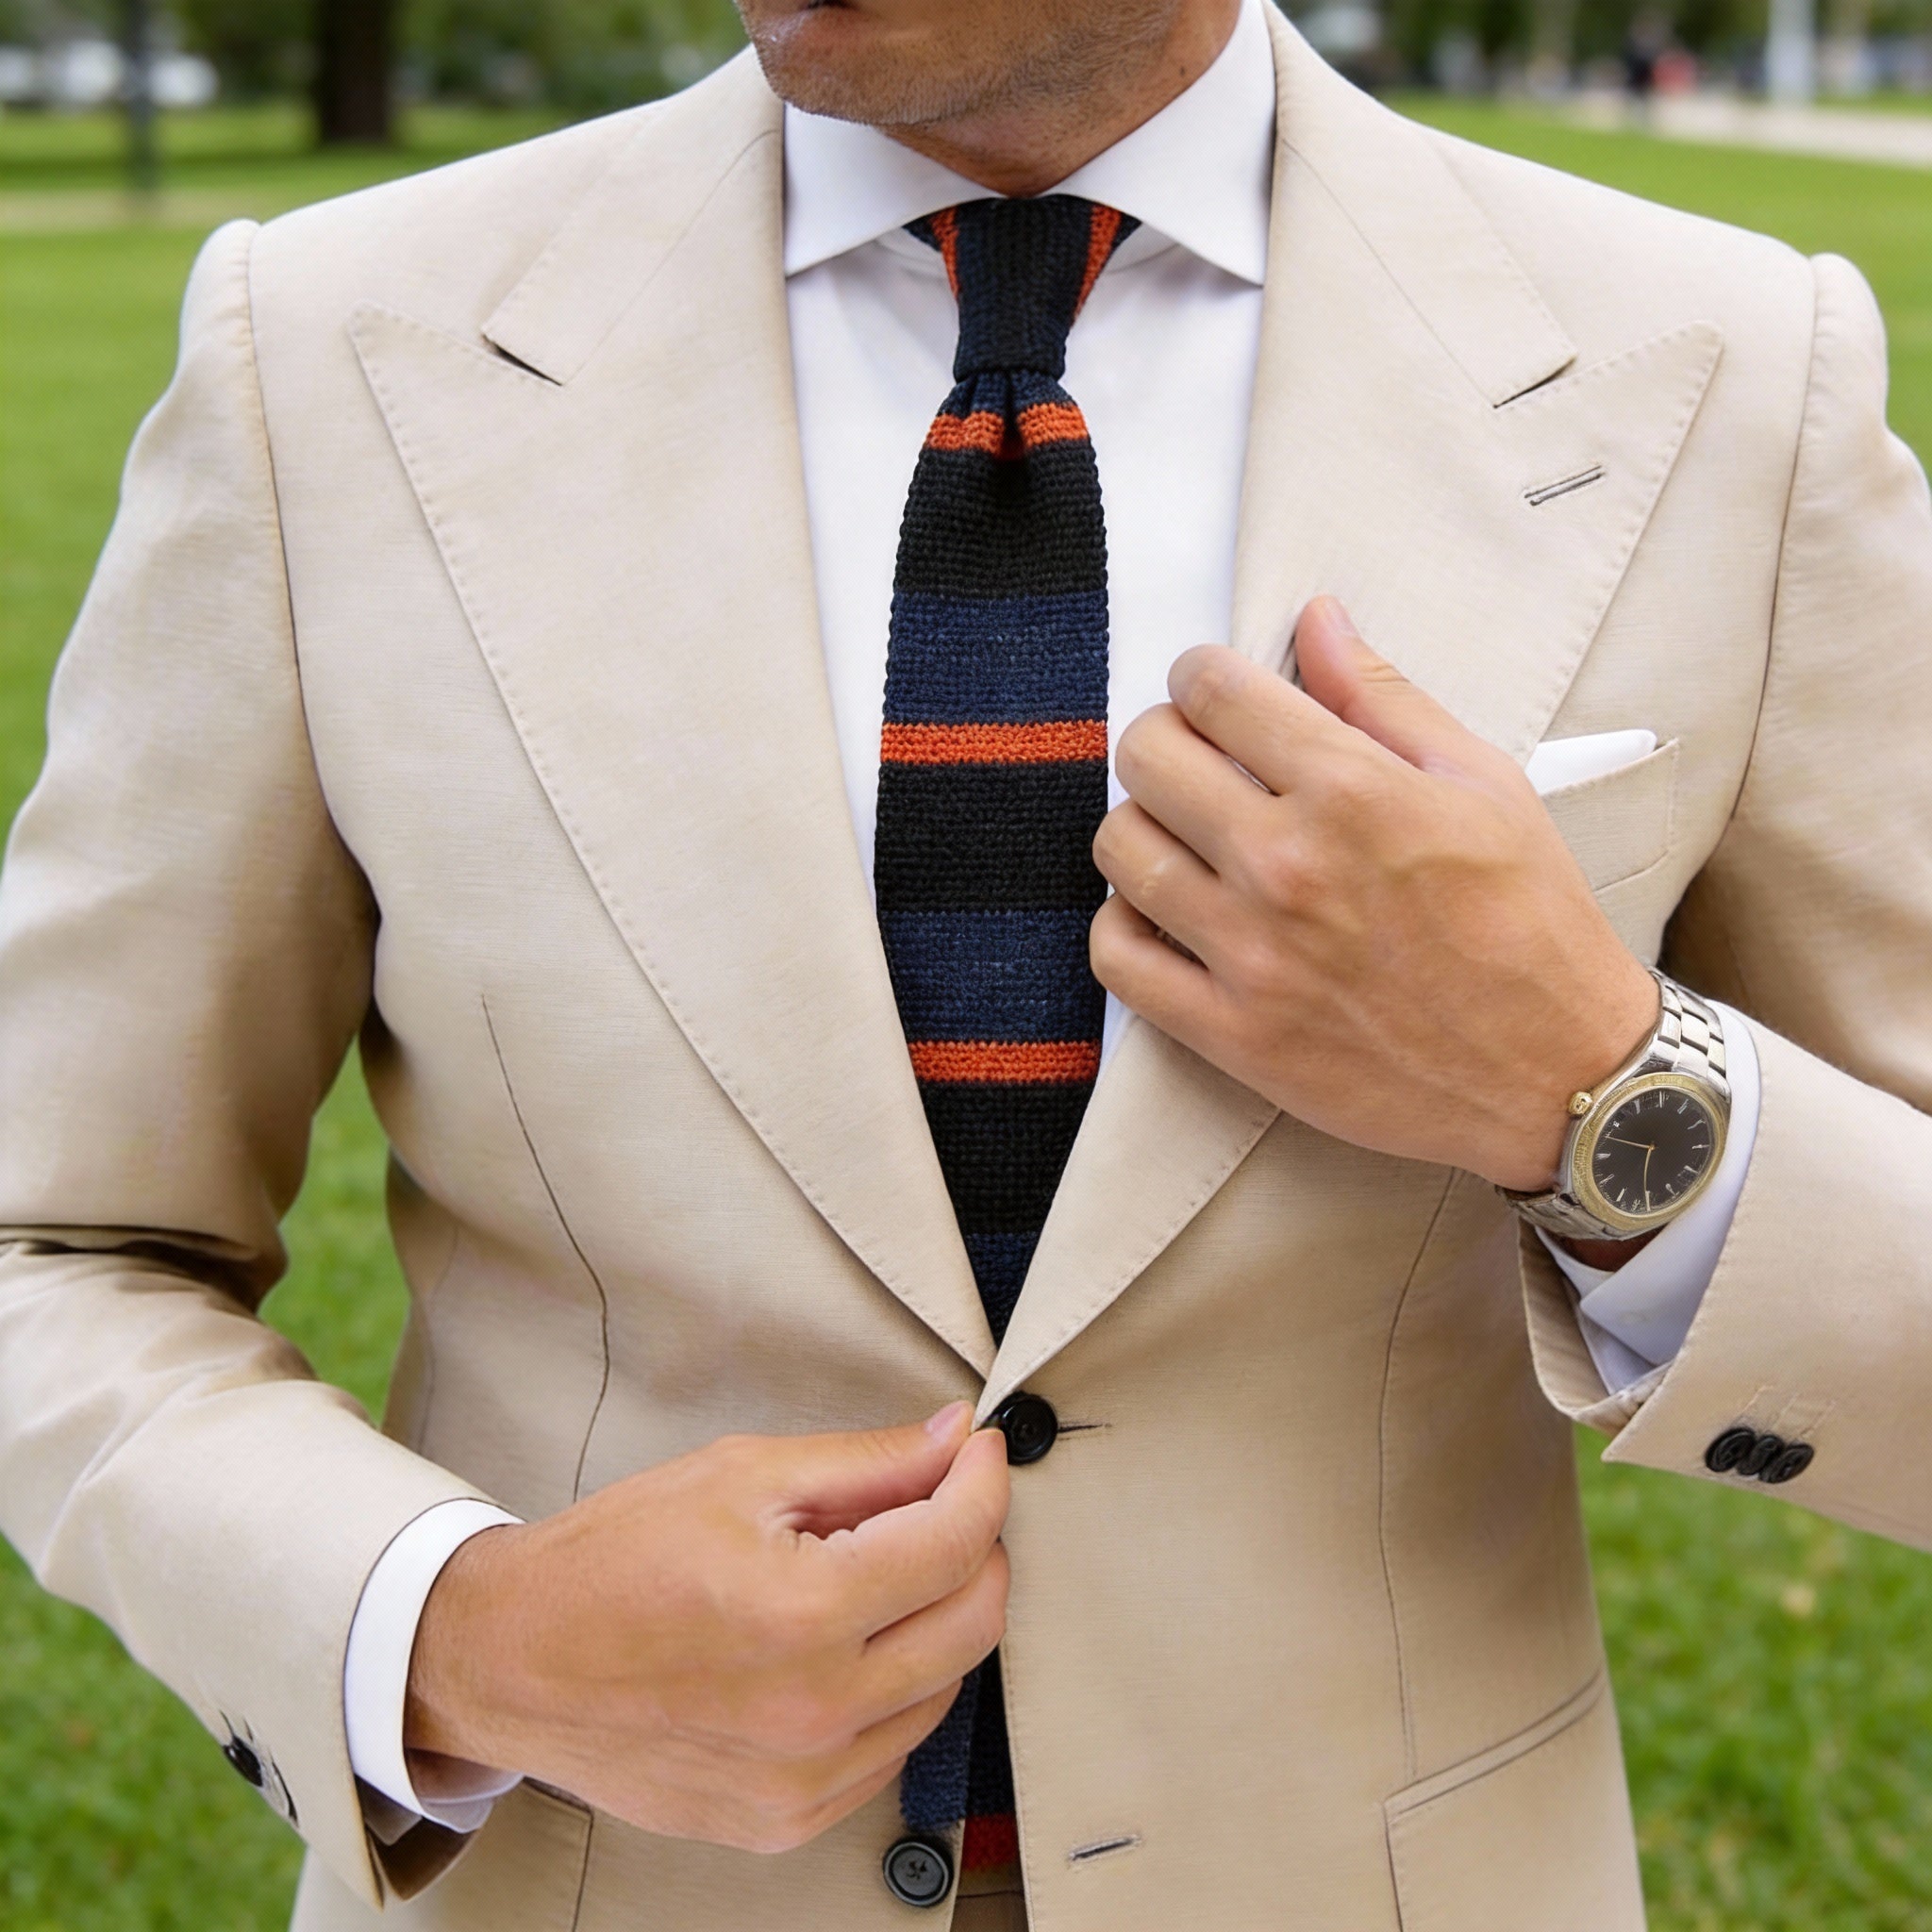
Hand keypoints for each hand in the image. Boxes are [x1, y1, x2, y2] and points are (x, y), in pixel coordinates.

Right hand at [404, 1404, 1008, 1852]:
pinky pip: (890, 1749)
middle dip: (975, 1546)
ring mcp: (803, 1781)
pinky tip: (842, 1646)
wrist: (516, 1662)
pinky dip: (892, 1689)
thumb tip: (955, 1441)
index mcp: (803, 1613)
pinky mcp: (786, 1820)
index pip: (956, 1543)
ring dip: (933, 1619)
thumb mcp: (742, 1476)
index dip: (982, 1482)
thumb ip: (867, 1462)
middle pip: (974, 1622)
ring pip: (943, 1688)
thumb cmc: (613, 1562)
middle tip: (940, 1503)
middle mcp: (814, 1711)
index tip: (977, 1454)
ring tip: (869, 1574)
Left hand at [1090, 596, 1657, 1191]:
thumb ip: (1384, 697)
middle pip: (1147, 757)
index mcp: (1351, 791)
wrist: (1559, 1075)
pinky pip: (1117, 958)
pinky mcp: (1232, 1033)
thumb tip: (1316, 619)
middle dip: (1166, 739)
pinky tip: (1167, 914)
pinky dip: (1125, 926)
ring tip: (1186, 839)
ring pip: (1119, 849)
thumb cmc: (1532, 924)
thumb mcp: (1483, 783)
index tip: (1215, 692)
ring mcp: (1251, 954)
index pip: (1212, 690)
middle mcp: (1287, 865)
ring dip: (1142, 828)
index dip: (1201, 675)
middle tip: (1201, 762)